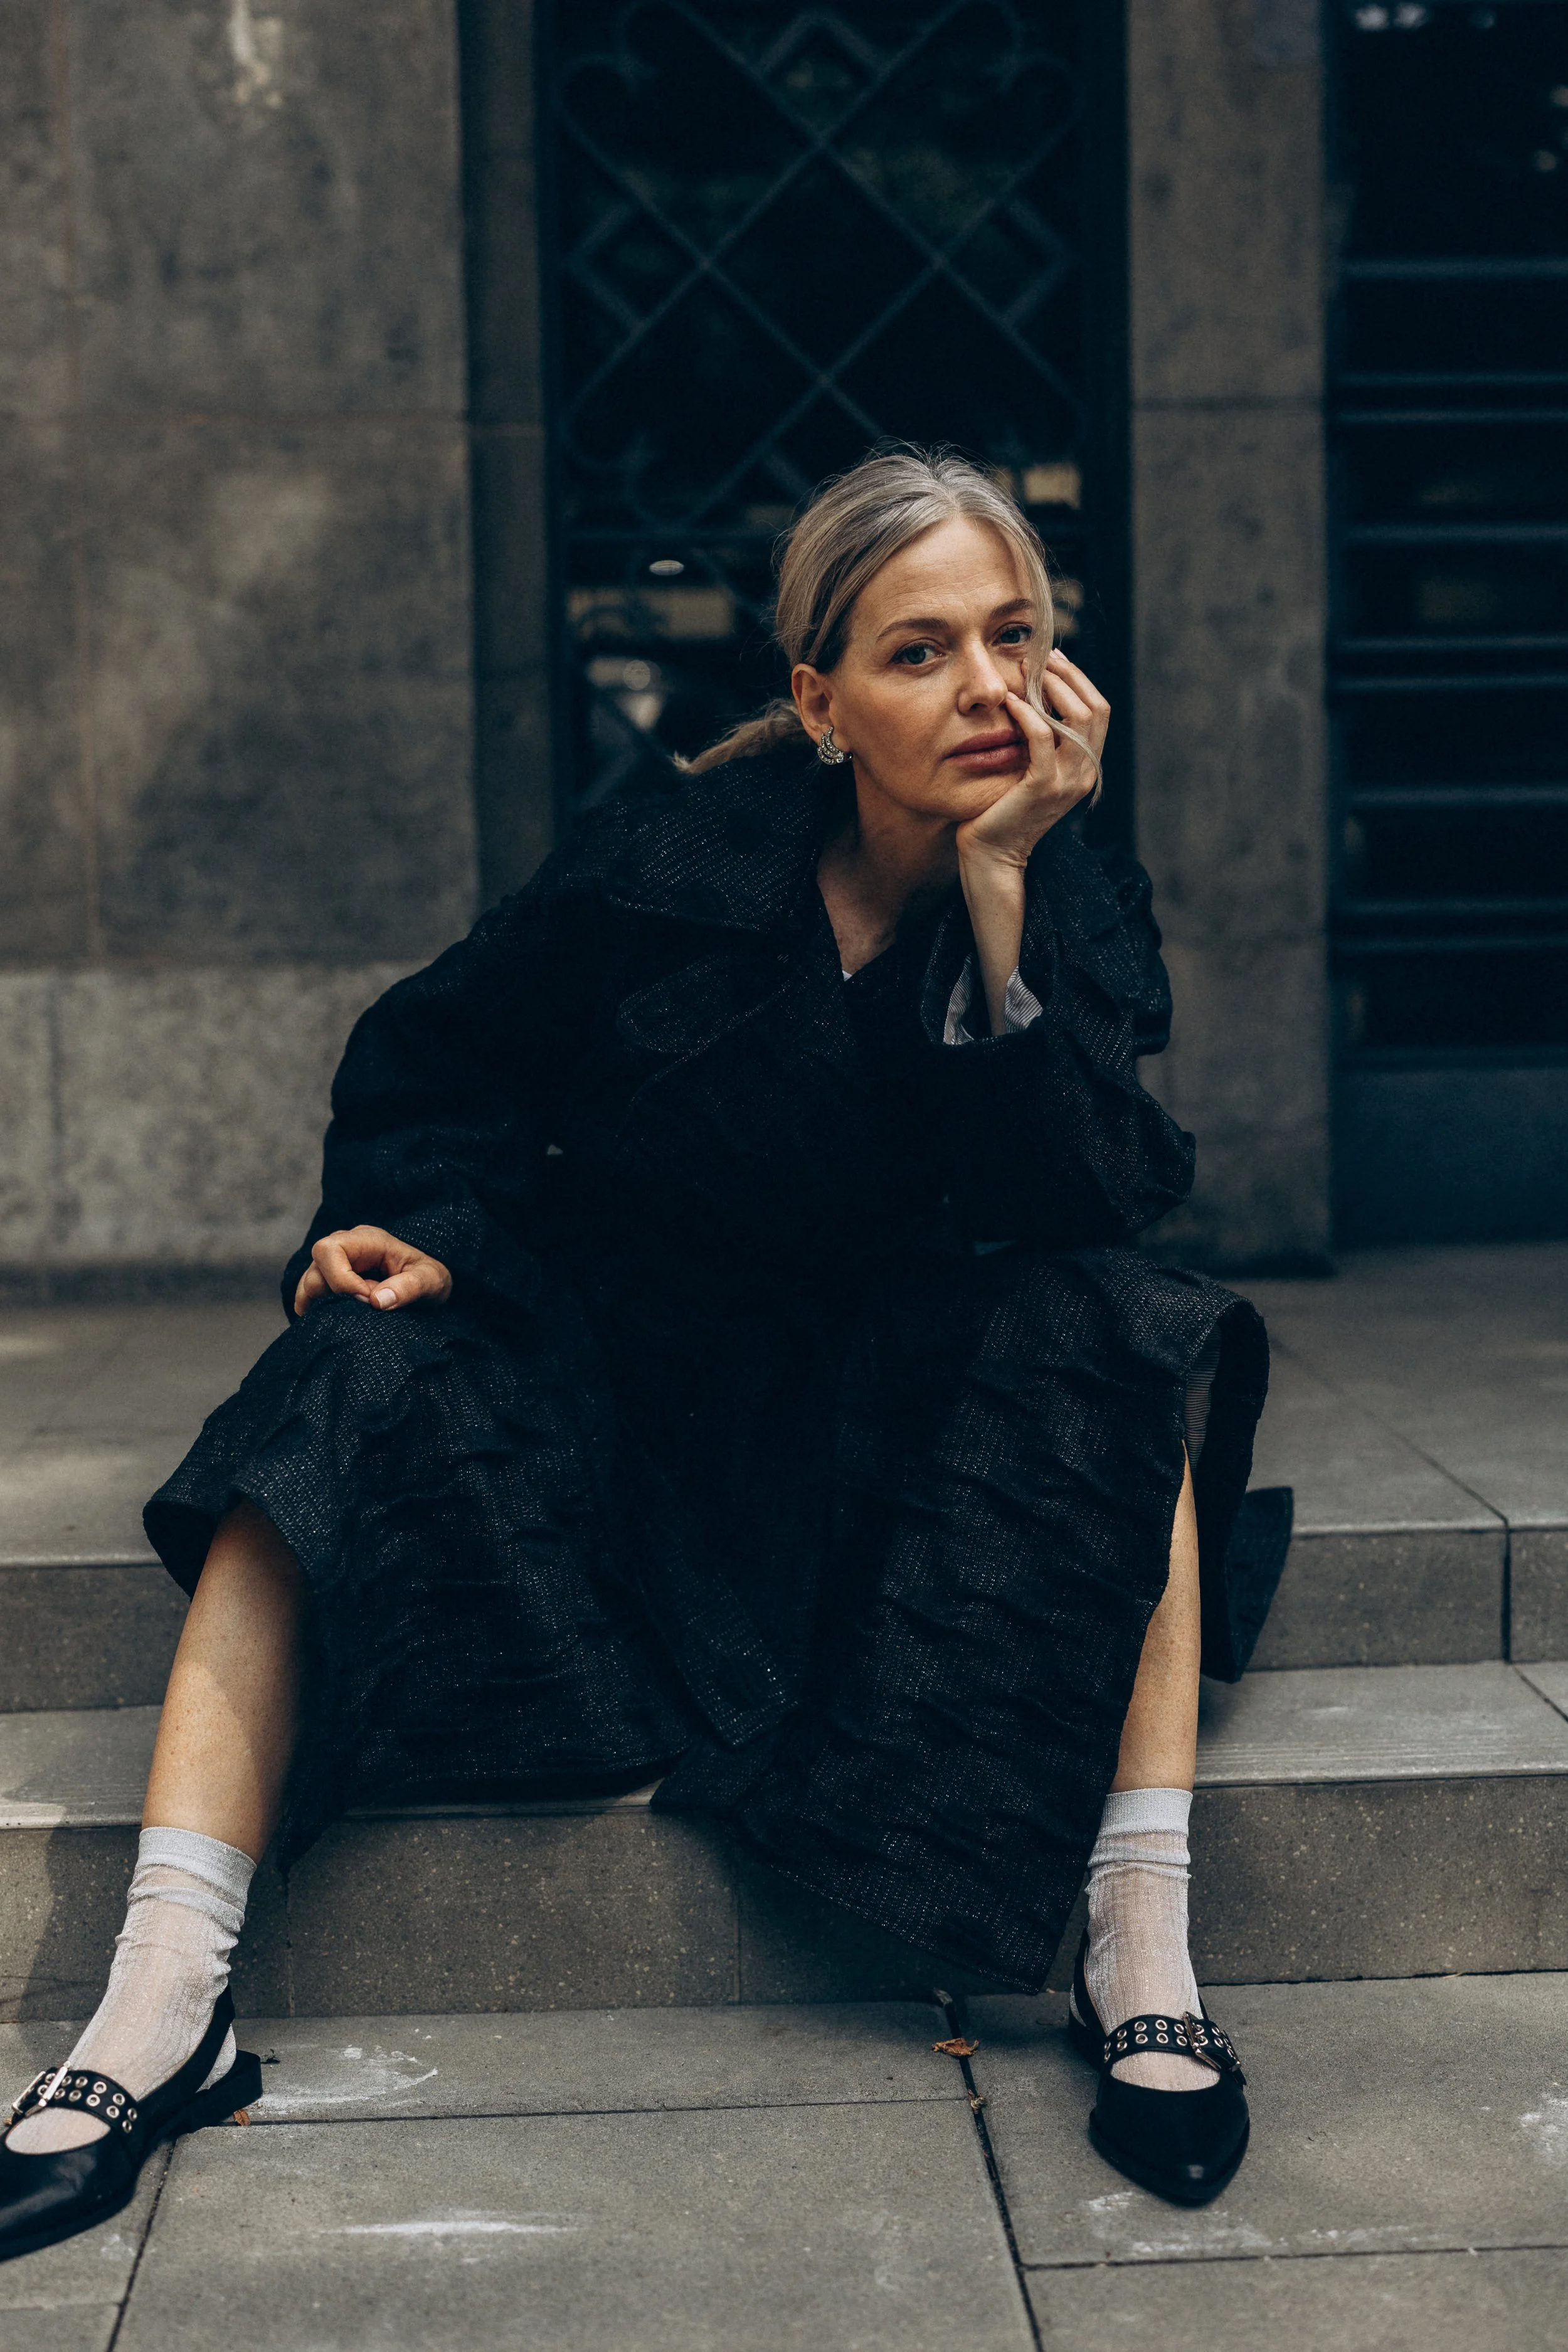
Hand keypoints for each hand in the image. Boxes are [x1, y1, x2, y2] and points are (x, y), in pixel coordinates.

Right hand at [293, 1225, 452, 1317]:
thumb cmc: (431, 1277)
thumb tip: (377, 1301)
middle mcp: (346, 1248)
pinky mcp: (333, 1284)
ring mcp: (337, 1266)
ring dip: (324, 1306)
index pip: (330, 1250)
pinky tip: (334, 1325)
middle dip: (333, 1295)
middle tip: (362, 1311)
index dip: (341, 1279)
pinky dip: (317, 1312)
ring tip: (351, 1319)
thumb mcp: (431, 1280)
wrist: (432, 1285)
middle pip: (315, 1268)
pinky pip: (312, 1297)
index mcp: (368, 1240)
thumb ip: (409, 1287)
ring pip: (309, 1284)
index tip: (366, 1300)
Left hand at [954, 650, 1109, 871]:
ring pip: (1077, 718)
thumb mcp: (1033, 768)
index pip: (1099, 711)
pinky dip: (1027, 713)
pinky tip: (1011, 702)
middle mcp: (1085, 774)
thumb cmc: (1004, 808)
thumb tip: (1036, 692)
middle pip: (1095, 709)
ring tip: (1028, 673)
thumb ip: (1044, 739)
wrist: (993, 854)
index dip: (1079, 680)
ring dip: (1052, 688)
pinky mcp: (1042, 787)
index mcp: (1087, 767)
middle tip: (1041, 660)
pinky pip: (1041, 737)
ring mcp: (1067, 782)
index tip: (1052, 660)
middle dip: (1068, 677)